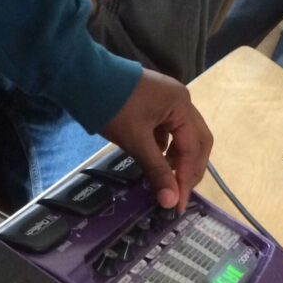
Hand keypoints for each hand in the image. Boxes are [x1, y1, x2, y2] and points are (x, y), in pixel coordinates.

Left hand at [101, 69, 213, 210]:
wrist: (85, 78)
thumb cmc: (113, 107)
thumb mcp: (136, 141)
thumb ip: (156, 170)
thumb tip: (171, 202)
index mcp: (182, 105)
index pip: (194, 148)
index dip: (187, 178)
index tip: (179, 203)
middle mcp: (182, 100)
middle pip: (197, 141)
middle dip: (189, 169)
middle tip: (179, 193)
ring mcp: (169, 100)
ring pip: (183, 136)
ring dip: (178, 159)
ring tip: (166, 180)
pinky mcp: (155, 104)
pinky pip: (169, 130)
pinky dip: (165, 148)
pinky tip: (155, 161)